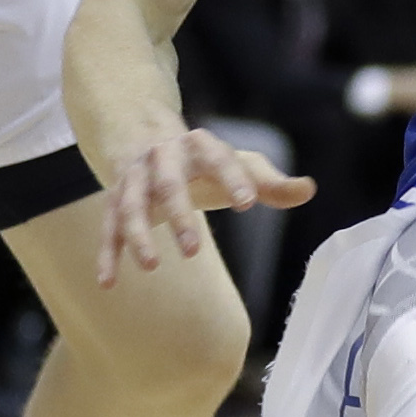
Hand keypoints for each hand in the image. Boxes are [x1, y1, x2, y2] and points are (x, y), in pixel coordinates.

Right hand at [93, 122, 307, 285]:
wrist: (143, 134)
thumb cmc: (203, 160)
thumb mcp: (237, 165)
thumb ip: (270, 182)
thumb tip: (309, 189)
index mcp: (199, 146)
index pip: (218, 159)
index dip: (233, 178)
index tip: (249, 203)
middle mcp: (162, 158)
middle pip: (168, 184)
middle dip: (179, 215)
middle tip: (193, 250)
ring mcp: (134, 179)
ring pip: (129, 205)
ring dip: (137, 235)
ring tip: (150, 267)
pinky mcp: (114, 200)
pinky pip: (107, 228)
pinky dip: (106, 254)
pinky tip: (107, 283)